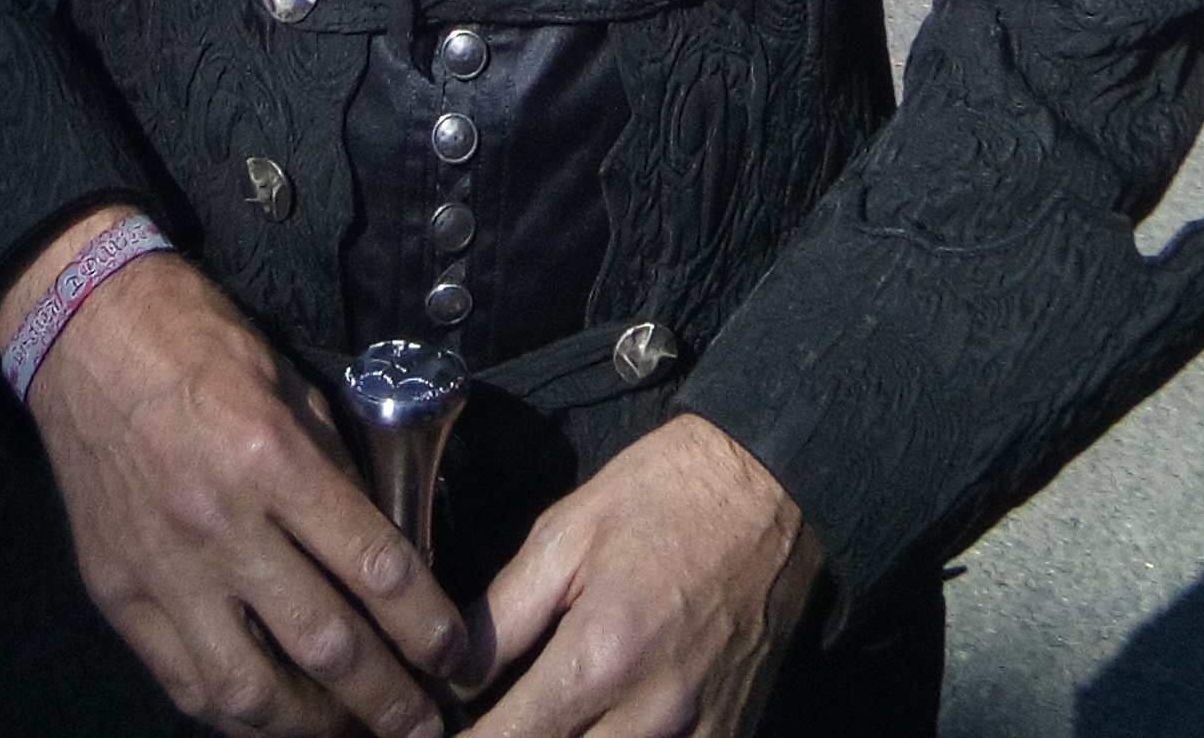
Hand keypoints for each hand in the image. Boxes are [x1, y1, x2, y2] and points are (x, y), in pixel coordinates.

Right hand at [21, 239, 464, 735]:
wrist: (88, 335)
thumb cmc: (201, 345)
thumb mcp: (291, 387)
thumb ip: (334, 474)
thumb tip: (383, 551)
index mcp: (272, 456)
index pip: (373, 566)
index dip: (426, 625)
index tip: (454, 656)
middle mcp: (220, 524)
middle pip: (324, 643)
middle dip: (387, 698)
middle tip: (424, 726)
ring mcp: (164, 570)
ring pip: (251, 689)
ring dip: (314, 725)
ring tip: (352, 730)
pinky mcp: (119, 596)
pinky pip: (185, 684)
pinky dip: (238, 715)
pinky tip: (274, 717)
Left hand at [460, 415, 821, 737]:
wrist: (770, 490)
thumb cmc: (662, 499)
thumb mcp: (565, 532)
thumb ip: (502, 614)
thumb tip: (453, 678)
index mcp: (600, 656)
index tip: (434, 736)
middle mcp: (651, 715)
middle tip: (489, 724)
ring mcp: (697, 737)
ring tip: (542, 722)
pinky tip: (598, 727)